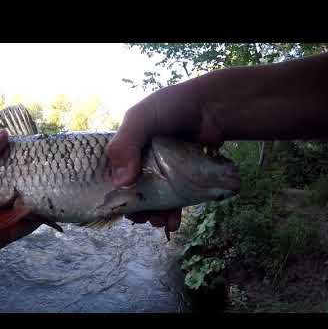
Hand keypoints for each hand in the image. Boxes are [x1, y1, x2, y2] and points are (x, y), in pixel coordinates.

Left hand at [0, 130, 40, 311]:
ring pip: (15, 206)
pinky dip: (35, 216)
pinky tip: (52, 202)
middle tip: (46, 161)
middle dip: (22, 176)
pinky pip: (19, 226)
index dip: (6, 160)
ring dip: (32, 194)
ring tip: (54, 177)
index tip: (26, 149)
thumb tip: (5, 135)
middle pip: (4, 188)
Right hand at [106, 78, 223, 232]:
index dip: (115, 193)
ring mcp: (164, 171)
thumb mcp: (142, 118)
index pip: (114, 175)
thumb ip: (126, 144)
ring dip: (155, 215)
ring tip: (159, 222)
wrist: (213, 106)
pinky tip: (173, 222)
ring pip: (155, 199)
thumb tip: (120, 182)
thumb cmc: (173, 106)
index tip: (121, 207)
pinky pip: (176, 200)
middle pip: (134, 192)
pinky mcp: (184, 179)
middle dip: (137, 208)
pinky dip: (173, 213)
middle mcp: (143, 161)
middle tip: (142, 218)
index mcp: (128, 148)